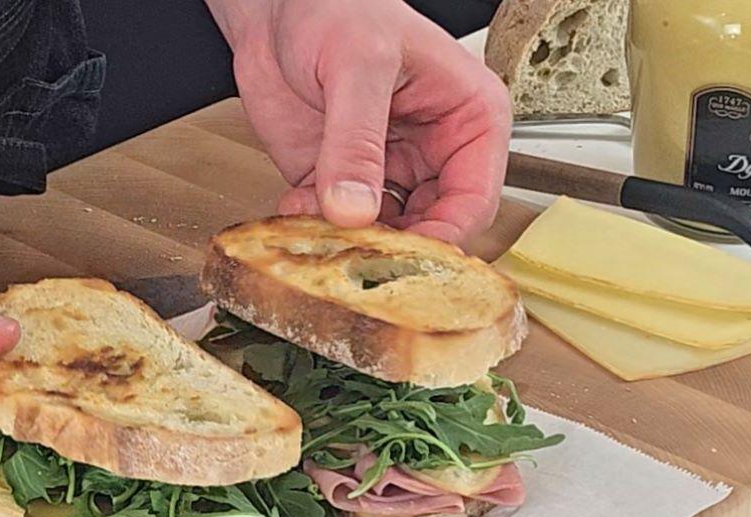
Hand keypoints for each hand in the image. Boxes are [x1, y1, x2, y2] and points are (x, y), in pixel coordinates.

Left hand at [206, 0, 510, 243]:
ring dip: (351, 242)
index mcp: (468, 118)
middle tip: (359, 254)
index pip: (474, 200)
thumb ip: (357, 141)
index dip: (445, 236)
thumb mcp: (358, 67)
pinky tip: (297, 207)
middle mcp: (433, 152)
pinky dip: (317, 228)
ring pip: (384, 234)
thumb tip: (355, 207)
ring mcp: (385, 170)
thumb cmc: (337, 7)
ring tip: (323, 230)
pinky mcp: (340, 182)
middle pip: (432, 229)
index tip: (408, 258)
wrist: (276, 6)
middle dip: (395, 247)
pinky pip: (337, 224)